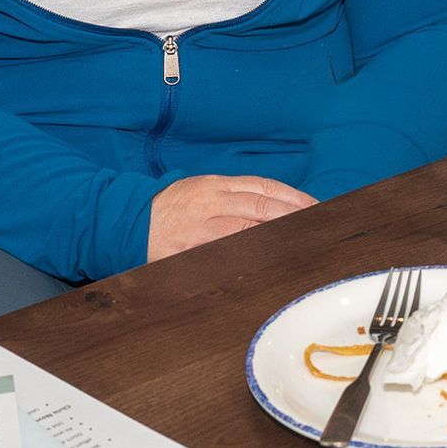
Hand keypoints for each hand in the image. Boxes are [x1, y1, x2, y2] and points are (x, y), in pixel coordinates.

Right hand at [147, 174, 315, 261]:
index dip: (294, 198)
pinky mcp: (190, 251)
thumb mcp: (201, 190)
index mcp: (217, 185)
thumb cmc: (171, 208)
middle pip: (262, 208)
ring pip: (248, 231)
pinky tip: (269, 262)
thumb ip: (234, 196)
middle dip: (294, 217)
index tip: (316, 208)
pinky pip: (226, 253)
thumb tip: (277, 207)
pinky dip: (250, 256)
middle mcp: (211, 202)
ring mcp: (200, 227)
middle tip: (319, 228)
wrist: (126, 223)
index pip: (265, 188)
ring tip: (302, 245)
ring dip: (278, 238)